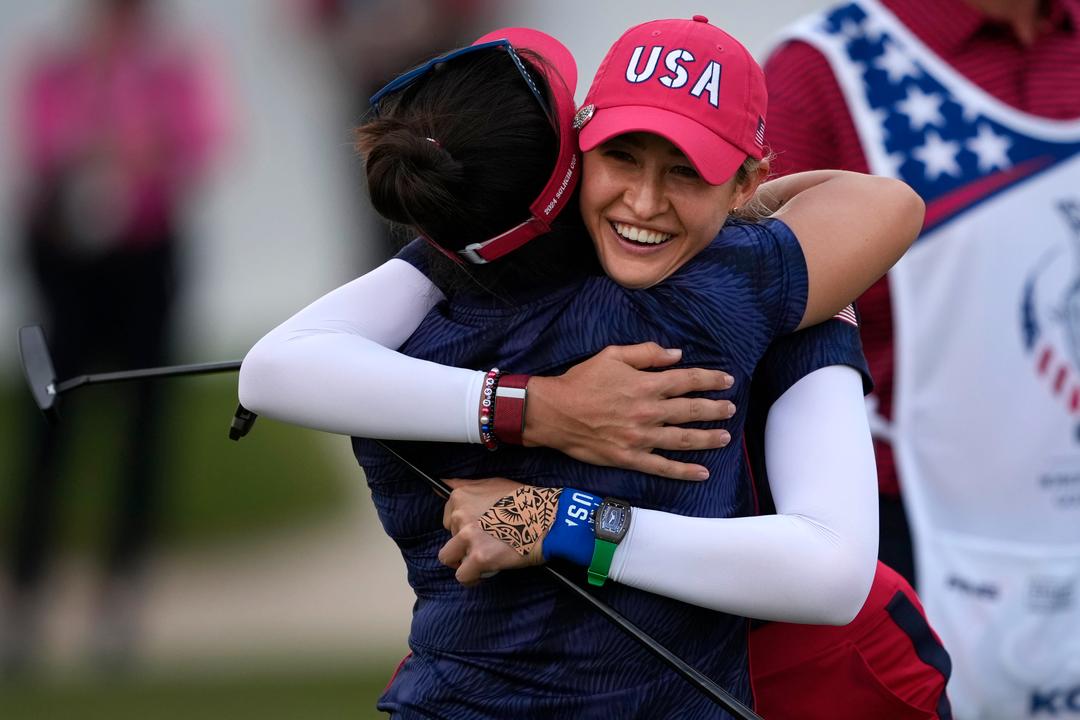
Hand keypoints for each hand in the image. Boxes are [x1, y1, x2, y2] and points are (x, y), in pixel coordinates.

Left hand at [439, 478, 557, 585]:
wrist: (548, 518)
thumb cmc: (525, 501)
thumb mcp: (492, 483)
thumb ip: (465, 487)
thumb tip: (441, 485)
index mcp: (461, 496)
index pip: (447, 518)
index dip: (462, 527)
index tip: (477, 530)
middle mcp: (460, 514)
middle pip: (449, 538)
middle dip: (464, 543)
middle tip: (487, 544)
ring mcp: (468, 536)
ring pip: (448, 557)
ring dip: (463, 561)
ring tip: (481, 561)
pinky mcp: (479, 557)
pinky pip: (462, 576)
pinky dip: (472, 578)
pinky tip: (484, 573)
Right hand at [523, 343, 734, 480]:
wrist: (554, 412)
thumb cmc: (581, 381)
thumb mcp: (612, 355)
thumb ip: (646, 353)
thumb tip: (677, 355)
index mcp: (645, 384)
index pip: (687, 380)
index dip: (710, 379)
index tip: (727, 380)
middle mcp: (648, 411)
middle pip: (691, 410)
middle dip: (715, 409)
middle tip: (731, 408)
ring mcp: (640, 437)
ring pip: (683, 439)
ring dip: (707, 438)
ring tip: (725, 437)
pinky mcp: (630, 458)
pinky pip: (662, 467)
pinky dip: (684, 471)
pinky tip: (702, 472)